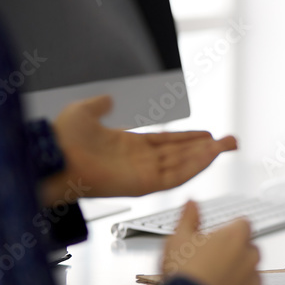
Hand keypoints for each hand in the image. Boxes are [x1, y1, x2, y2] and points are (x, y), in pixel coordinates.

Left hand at [43, 95, 237, 202]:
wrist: (52, 156)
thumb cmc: (61, 139)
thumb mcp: (84, 112)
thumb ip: (100, 105)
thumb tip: (108, 99)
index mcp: (127, 147)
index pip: (167, 143)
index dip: (188, 138)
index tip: (208, 135)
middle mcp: (138, 162)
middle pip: (181, 155)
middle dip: (208, 148)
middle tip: (231, 141)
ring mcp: (141, 174)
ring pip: (183, 165)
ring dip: (206, 156)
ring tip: (227, 146)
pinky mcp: (142, 185)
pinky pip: (174, 176)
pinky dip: (193, 166)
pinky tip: (209, 156)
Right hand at [162, 201, 263, 284]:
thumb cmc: (183, 275)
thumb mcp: (177, 239)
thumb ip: (188, 218)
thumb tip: (192, 203)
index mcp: (235, 236)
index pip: (242, 225)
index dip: (229, 232)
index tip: (218, 240)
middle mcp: (250, 256)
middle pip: (249, 250)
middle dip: (236, 255)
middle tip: (213, 266)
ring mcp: (255, 281)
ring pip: (252, 275)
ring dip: (240, 278)